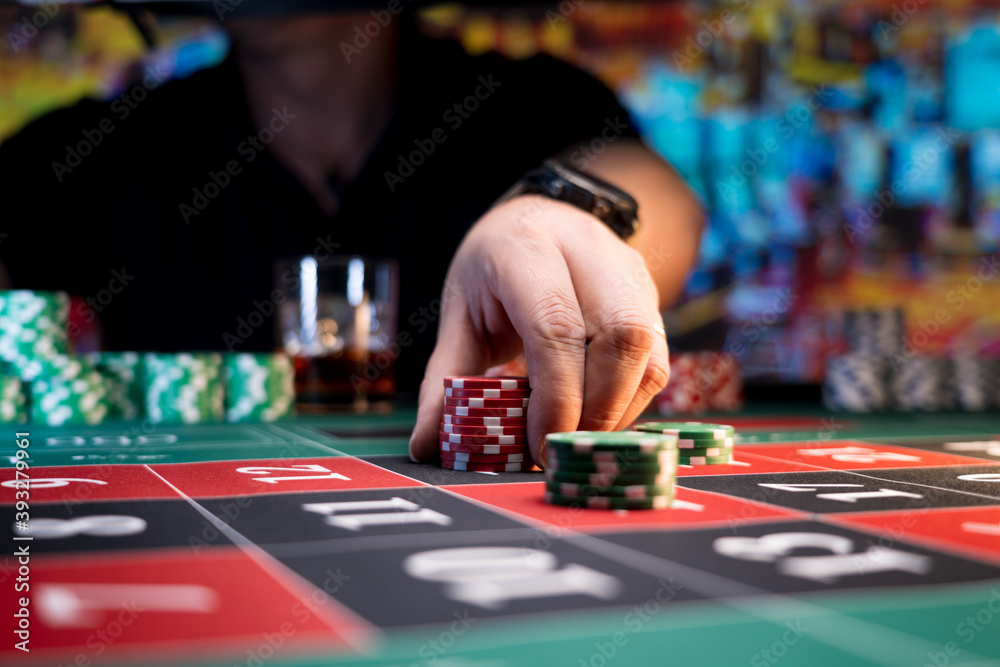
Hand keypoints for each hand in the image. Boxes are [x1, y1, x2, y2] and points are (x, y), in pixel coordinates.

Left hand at [408, 195, 669, 466]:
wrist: (542, 219)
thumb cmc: (494, 270)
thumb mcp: (460, 313)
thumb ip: (446, 378)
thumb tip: (427, 446)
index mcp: (526, 247)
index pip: (556, 325)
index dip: (555, 395)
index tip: (539, 444)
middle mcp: (587, 249)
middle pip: (618, 337)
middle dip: (593, 409)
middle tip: (559, 448)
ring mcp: (627, 269)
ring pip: (647, 350)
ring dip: (616, 410)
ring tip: (577, 437)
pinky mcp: (650, 294)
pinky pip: (658, 359)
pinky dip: (631, 402)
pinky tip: (597, 418)